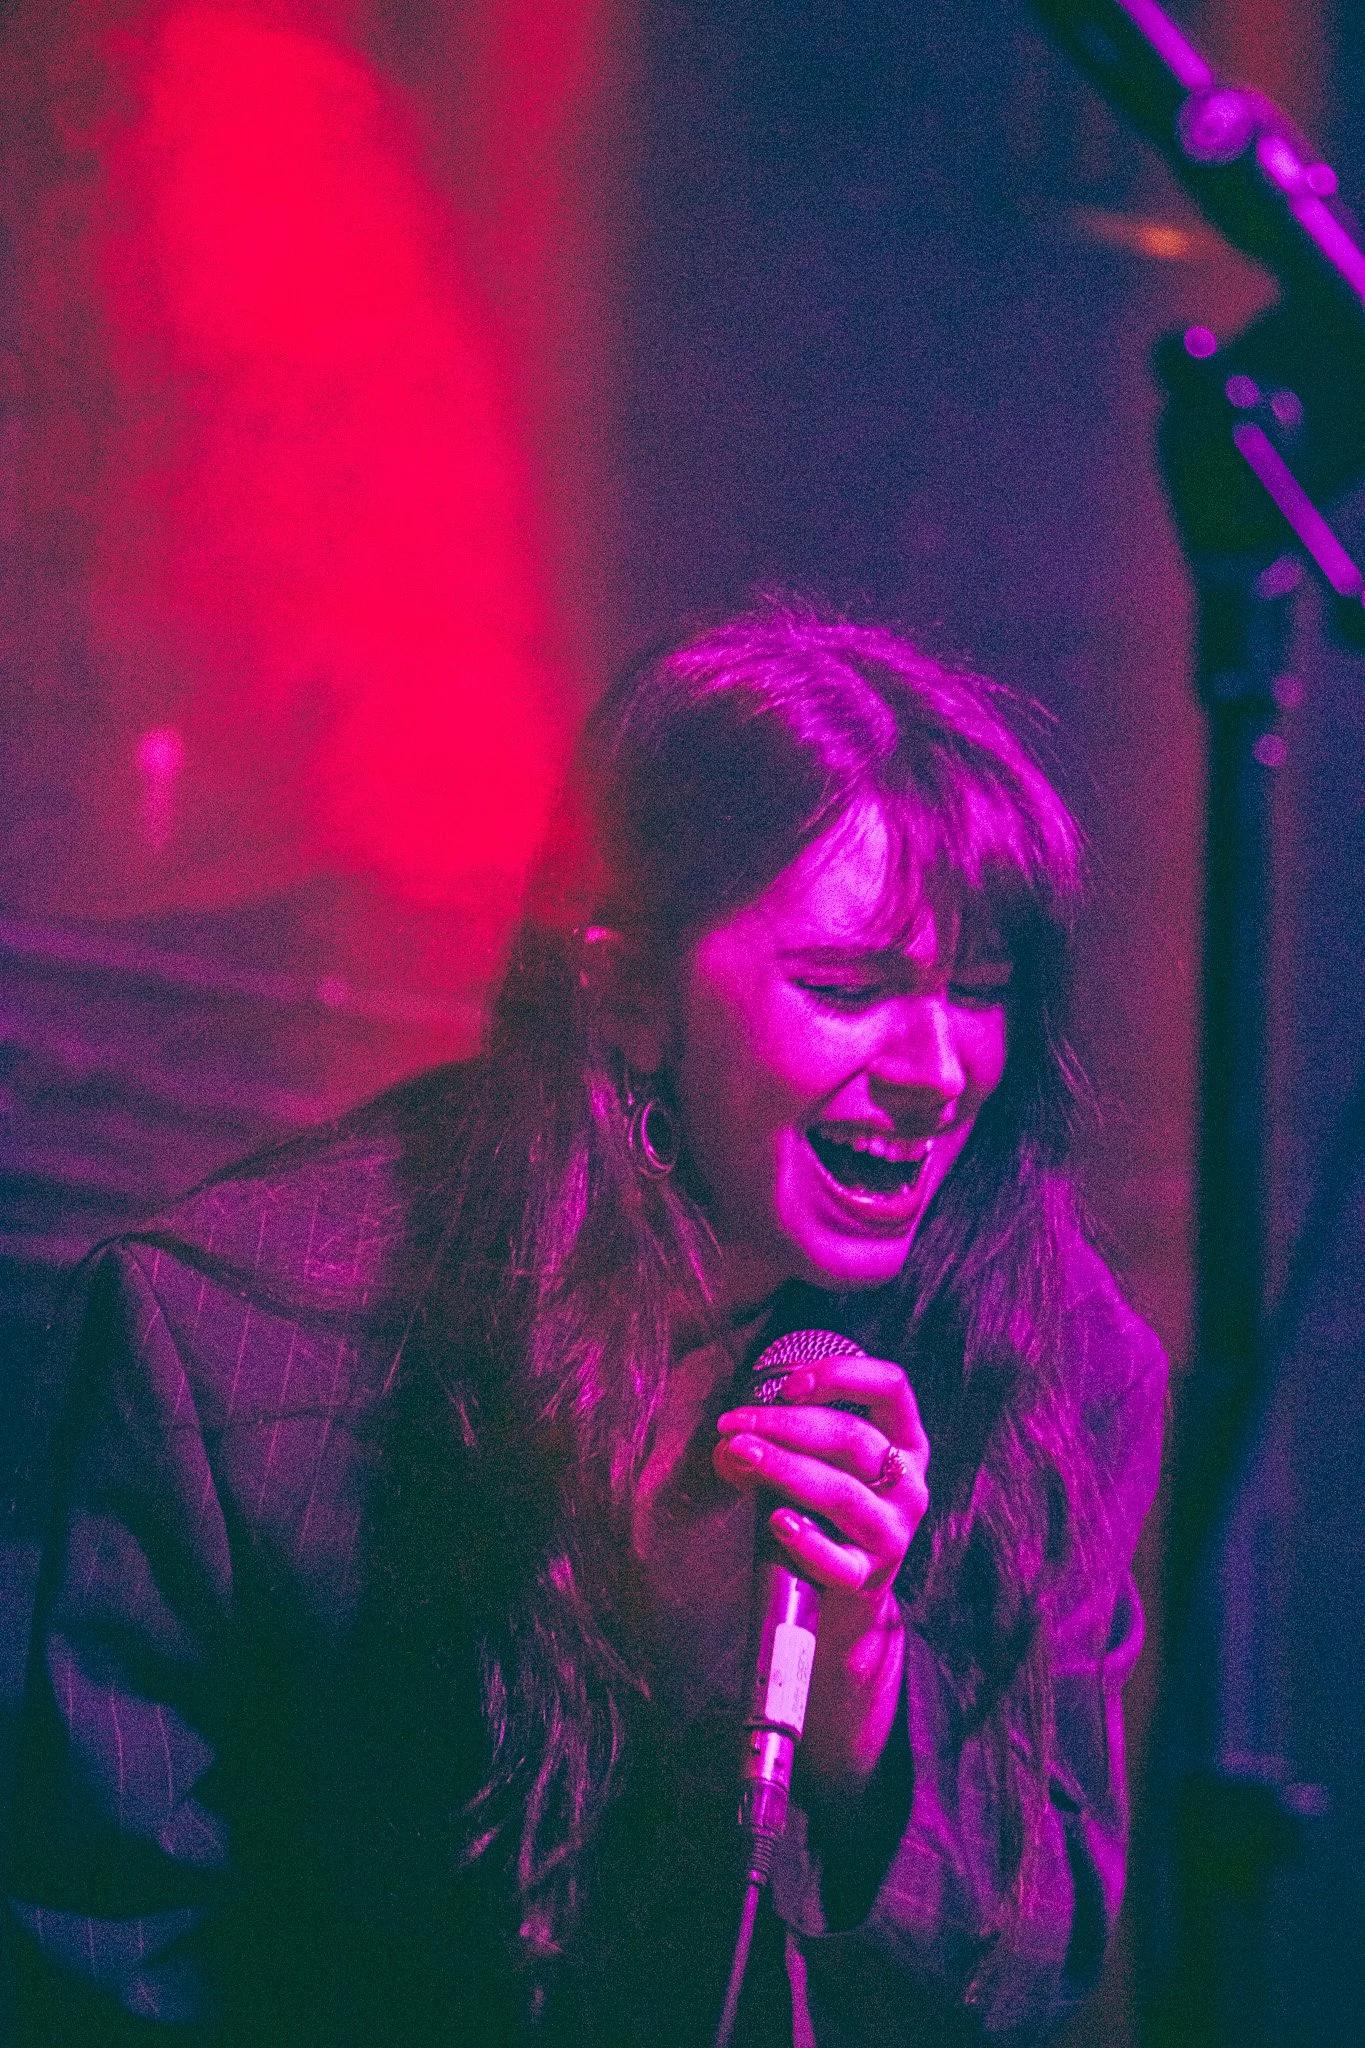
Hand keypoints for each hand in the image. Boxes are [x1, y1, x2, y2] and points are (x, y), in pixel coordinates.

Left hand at [713, 1354, 929, 1788]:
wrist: (840, 1599)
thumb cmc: (822, 1512)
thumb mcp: (813, 1466)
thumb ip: (778, 1443)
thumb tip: (729, 1440)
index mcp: (903, 1441)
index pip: (890, 1387)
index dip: (842, 1376)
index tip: (790, 1383)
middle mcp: (908, 1484)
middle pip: (853, 1438)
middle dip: (787, 1424)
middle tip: (734, 1424)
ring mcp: (894, 1532)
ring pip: (843, 1492)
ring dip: (786, 1469)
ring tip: (741, 1456)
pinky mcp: (871, 1578)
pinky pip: (840, 1561)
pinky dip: (808, 1540)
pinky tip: (777, 1522)